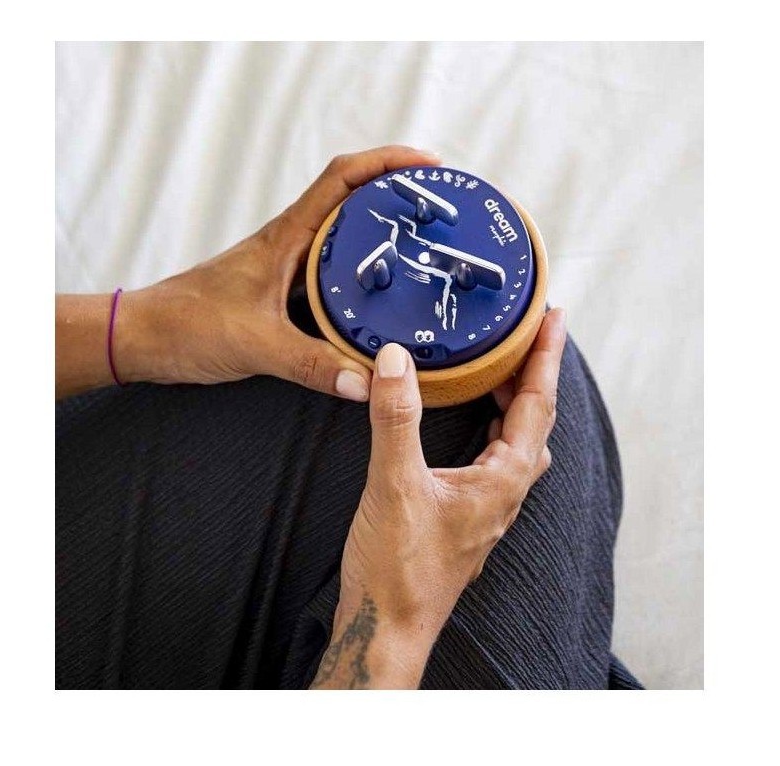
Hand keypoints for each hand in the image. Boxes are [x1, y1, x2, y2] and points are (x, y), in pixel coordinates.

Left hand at [115, 145, 440, 399]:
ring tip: (422, 247)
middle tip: (438, 210)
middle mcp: (290, 243)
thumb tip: (367, 382)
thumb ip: (312, 365)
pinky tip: (379, 298)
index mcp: (286, 237)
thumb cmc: (187, 325)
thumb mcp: (256, 345)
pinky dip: (359, 274)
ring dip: (380, 232)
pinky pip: (331, 272)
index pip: (343, 178)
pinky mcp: (282, 290)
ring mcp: (287, 265)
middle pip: (352, 199)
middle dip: (397, 194)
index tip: (427, 165)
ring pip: (343, 236)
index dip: (387, 162)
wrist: (146, 337)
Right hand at [311, 308, 567, 688]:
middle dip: (533, 373)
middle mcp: (505, 491)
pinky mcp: (468, 513)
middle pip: (535, 419)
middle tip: (525, 333)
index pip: (536, 405)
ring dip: (515, 400)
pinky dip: (494, 426)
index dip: (546, 357)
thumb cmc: (399, 567)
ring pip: (517, 440)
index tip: (553, 318)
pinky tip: (475, 422)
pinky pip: (496, 457)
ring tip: (501, 367)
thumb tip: (398, 360)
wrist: (390, 625)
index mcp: (503, 479)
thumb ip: (396, 419)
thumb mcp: (395, 484)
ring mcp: (489, 505)